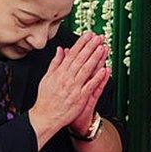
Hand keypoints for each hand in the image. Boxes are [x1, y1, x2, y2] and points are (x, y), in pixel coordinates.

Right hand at [29, 33, 108, 148]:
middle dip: (90, 47)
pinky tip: (104, 70)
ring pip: (86, 70)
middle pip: (80, 59)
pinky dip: (97, 78)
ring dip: (95, 58)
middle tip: (98, 37)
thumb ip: (55, 63)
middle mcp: (67, 78)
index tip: (88, 35)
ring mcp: (74, 88)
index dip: (81, 43)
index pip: (72, 54)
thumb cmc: (46, 98)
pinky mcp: (80, 98)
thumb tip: (60, 50)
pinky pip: (90, 86)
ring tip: (102, 48)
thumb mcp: (47, 78)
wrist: (45, 116)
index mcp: (59, 72)